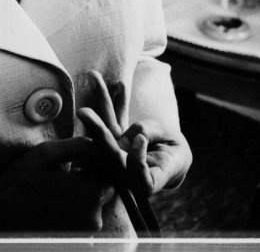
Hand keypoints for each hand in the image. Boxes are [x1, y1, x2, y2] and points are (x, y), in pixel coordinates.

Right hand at [0, 136, 113, 234]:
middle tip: (72, 165)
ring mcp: (85, 231)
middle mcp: (93, 217)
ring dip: (85, 188)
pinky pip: (85, 215)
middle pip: (106, 187)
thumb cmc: (19, 181)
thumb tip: (101, 141)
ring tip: (61, 179)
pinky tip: (57, 195)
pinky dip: (77, 203)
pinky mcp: (76, 238)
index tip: (84, 154)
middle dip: (94, 174)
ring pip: (96, 202)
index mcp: (90, 194)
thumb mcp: (47, 153)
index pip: (111, 170)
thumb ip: (79, 145)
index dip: (100, 159)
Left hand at [78, 70, 190, 196]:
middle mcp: (126, 172)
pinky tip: (101, 78)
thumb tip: (120, 137)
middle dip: (97, 131)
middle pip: (110, 154)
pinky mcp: (114, 140)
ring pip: (107, 129)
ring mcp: (117, 155)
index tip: (141, 140)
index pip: (138, 178)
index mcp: (147, 182)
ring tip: (92, 78)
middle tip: (84, 112)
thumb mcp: (172, 144)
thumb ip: (150, 135)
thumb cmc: (175, 155)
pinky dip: (111, 98)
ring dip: (101, 102)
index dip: (136, 160)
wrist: (170, 160)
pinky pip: (112, 117)